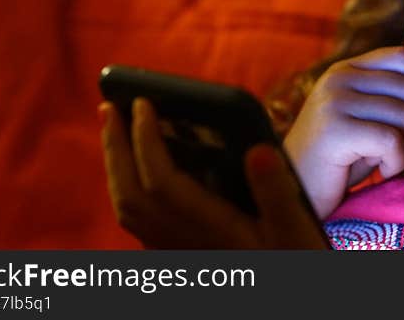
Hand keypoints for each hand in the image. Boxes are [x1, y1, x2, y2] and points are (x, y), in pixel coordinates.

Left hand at [100, 98, 326, 248]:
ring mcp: (174, 252)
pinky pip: (137, 221)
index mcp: (209, 229)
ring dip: (117, 166)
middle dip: (116, 148)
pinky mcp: (177, 256)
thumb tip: (258, 150)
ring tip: (115, 132)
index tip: (142, 104)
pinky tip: (136, 173)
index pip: (160, 182)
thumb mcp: (294, 229)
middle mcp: (181, 243)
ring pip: (128, 210)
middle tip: (109, 107)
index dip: (146, 141)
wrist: (279, 299)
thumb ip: (276, 192)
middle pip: (130, 194)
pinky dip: (127, 188)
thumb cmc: (292, 261)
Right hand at [283, 46, 403, 218]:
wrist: (297, 193)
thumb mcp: (370, 117)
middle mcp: (339, 77)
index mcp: (349, 68)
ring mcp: (334, 101)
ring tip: (386, 160)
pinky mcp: (334, 130)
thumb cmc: (342, 160)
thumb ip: (397, 96)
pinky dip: (396, 163)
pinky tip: (381, 171)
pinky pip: (392, 141)